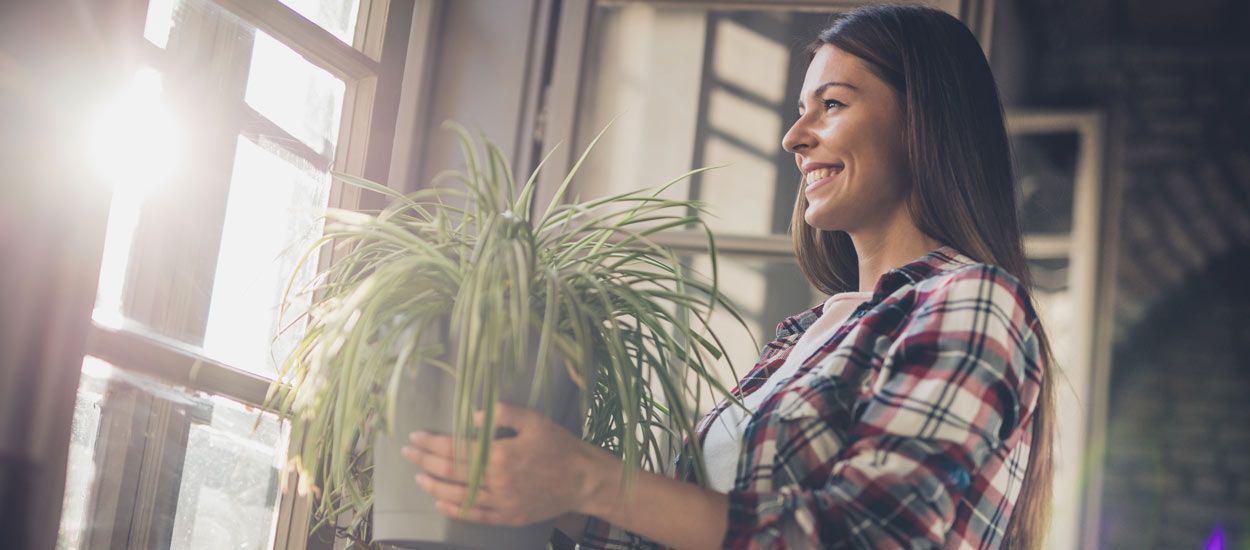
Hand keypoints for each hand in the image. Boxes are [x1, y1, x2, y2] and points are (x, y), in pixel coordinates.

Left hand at [400, 402, 608, 526]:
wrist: (584, 480)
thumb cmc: (560, 446)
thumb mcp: (535, 420)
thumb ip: (503, 413)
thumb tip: (470, 417)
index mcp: (501, 454)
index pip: (456, 449)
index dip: (432, 442)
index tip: (415, 436)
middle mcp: (497, 481)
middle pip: (451, 472)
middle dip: (425, 460)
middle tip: (407, 452)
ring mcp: (501, 502)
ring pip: (458, 496)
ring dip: (434, 487)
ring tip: (418, 477)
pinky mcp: (508, 517)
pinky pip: (475, 516)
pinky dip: (455, 510)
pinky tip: (441, 504)